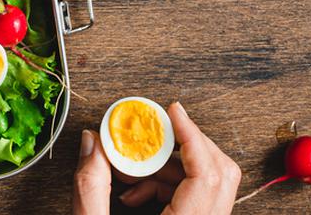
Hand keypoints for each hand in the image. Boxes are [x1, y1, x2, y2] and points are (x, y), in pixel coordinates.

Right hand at [72, 102, 241, 214]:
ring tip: (130, 171)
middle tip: (157, 131)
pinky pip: (196, 199)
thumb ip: (91, 186)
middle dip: (185, 144)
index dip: (191, 135)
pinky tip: (135, 192)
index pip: (207, 173)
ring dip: (169, 168)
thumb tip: (92, 143)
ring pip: (206, 184)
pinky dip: (167, 186)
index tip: (173, 111)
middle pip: (219, 173)